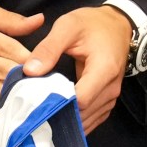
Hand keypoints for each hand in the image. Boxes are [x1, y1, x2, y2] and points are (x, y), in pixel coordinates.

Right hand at [0, 0, 43, 114]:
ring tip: (35, 96)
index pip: (9, 47)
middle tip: (47, 83)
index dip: (31, 58)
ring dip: (16, 95)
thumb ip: (6, 18)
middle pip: (3, 71)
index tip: (46, 64)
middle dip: (28, 79)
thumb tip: (38, 21)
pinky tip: (13, 105)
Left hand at [24, 6, 135, 134]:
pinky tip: (57, 114)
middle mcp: (111, 88)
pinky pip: (91, 120)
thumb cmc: (93, 24)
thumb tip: (29, 71)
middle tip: (33, 109)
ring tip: (42, 112)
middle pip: (83, 114)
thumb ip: (48, 48)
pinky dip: (74, 120)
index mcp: (104, 69)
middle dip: (58, 113)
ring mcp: (111, 98)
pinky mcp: (107, 103)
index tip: (36, 99)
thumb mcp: (68, 26)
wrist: (117, 26)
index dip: (58, 103)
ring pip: (86, 121)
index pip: (81, 100)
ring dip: (65, 119)